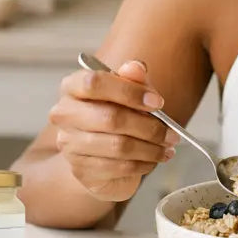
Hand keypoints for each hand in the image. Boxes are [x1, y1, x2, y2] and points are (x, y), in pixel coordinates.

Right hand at [48, 59, 178, 201]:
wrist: (98, 152)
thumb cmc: (113, 113)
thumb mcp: (126, 91)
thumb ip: (132, 78)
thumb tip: (136, 67)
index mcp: (72, 87)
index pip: (95, 83)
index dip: (130, 92)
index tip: (158, 102)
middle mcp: (65, 114)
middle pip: (111, 118)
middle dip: (149, 127)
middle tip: (172, 133)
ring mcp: (70, 145)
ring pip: (118, 146)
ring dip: (151, 149)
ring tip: (167, 147)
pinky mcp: (81, 170)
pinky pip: (119, 168)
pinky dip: (143, 164)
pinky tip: (154, 160)